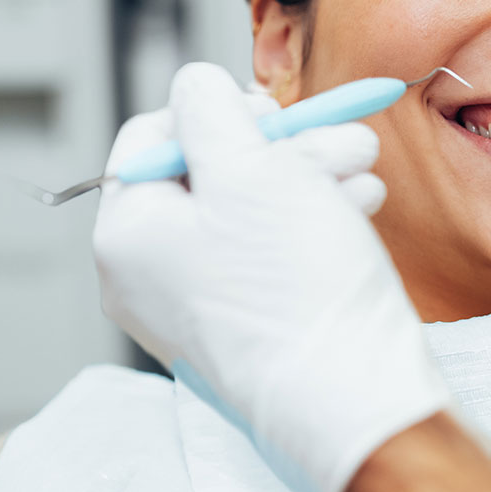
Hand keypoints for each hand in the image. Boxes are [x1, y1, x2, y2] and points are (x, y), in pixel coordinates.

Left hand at [92, 62, 454, 491]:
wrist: (355, 405)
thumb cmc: (296, 289)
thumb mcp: (248, 166)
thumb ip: (209, 109)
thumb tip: (194, 86)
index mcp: (125, 235)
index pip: (149, 135)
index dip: (214, 110)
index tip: (269, 114)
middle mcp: (148, 278)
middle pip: (208, 171)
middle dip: (281, 145)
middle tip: (340, 136)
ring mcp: (199, 309)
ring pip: (250, 210)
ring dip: (310, 176)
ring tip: (365, 170)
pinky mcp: (249, 331)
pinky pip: (271, 255)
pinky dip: (314, 222)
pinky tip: (360, 209)